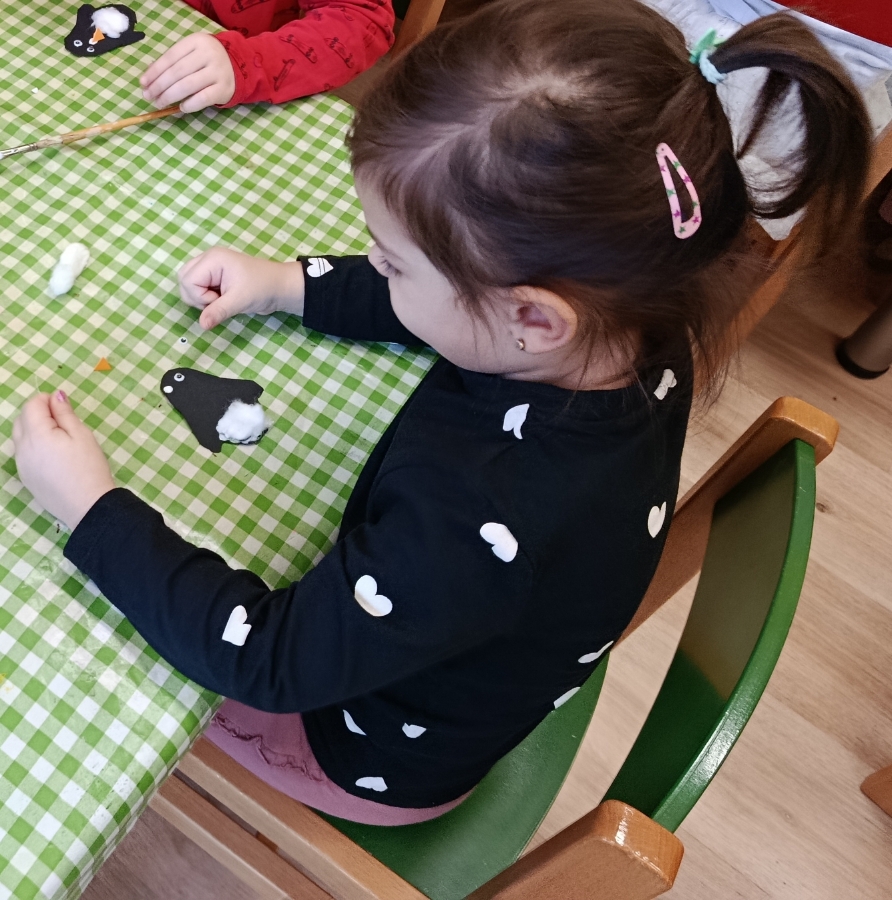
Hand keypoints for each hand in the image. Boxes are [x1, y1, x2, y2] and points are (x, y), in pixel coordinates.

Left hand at [13, 392, 115, 529]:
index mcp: (36, 434)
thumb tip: (55, 395)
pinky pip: (23, 453)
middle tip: (64, 423)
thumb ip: (65, 413)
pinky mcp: (25, 477)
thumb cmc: (89, 467)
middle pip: (21, 419)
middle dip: (38, 413)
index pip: (32, 405)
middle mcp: (21, 447)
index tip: (65, 408)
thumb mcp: (82, 435)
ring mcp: (21, 464)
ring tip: (60, 441)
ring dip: (34, 430)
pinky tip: (54, 458)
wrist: (87, 506)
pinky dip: (34, 447)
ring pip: (20, 437)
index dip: (48, 400)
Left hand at [141, 34, 235, 112]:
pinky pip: (203, 98)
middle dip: (159, 86)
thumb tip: (147, 79)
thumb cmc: (207, 61)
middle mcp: (208, 54)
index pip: (170, 57)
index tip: (143, 83)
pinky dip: (190, 104)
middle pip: (177, 72)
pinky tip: (181, 107)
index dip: (154, 71)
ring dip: (170, 96)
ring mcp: (217, 72)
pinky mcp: (224, 89)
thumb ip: (172, 63)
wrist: (238, 67)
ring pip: (188, 85)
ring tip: (159, 103)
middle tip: (148, 96)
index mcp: (196, 41)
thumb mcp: (191, 54)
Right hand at [178, 247, 305, 328]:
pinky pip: (198, 287)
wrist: (281, 287)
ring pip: (188, 284)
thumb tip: (202, 325)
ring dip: (200, 298)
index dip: (200, 296)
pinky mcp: (214, 277)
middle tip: (218, 301)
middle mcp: (208, 259)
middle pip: (183, 279)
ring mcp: (210, 267)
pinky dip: (205, 298)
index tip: (220, 300)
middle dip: (196, 296)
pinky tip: (220, 299)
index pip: (188, 280)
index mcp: (212, 259)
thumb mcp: (240, 301)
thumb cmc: (263, 288)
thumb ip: (218, 311)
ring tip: (220, 300)